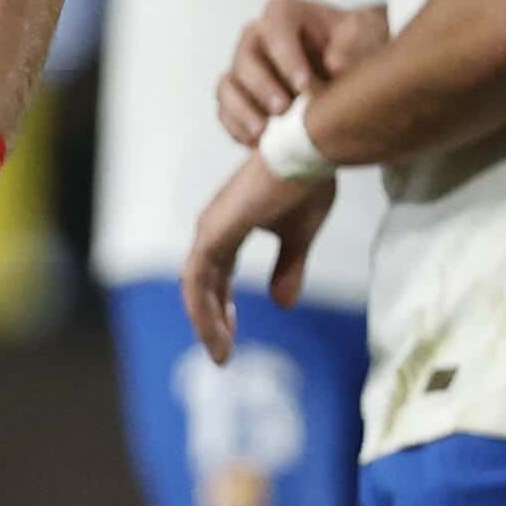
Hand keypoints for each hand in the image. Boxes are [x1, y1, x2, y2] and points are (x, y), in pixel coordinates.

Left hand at [179, 152, 341, 364]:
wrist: (309, 151)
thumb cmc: (306, 184)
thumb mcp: (300, 236)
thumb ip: (288, 268)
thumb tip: (282, 304)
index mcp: (227, 230)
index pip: (214, 278)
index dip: (220, 309)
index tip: (230, 337)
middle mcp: (212, 230)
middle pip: (201, 287)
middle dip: (210, 322)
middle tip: (222, 355)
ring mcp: (210, 230)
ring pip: (196, 289)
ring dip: (207, 323)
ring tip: (221, 354)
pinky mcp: (216, 232)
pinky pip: (200, 280)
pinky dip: (205, 309)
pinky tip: (219, 331)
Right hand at [216, 0, 384, 140]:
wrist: (347, 67)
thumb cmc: (354, 43)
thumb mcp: (364, 35)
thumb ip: (353, 45)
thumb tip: (336, 65)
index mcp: (285, 14)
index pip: (275, 28)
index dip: (285, 56)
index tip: (304, 85)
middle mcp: (257, 37)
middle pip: (245, 58)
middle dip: (262, 87)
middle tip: (283, 110)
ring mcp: (243, 66)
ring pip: (229, 85)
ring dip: (243, 110)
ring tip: (263, 132)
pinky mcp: (238, 93)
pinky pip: (225, 109)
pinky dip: (236, 126)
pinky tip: (256, 141)